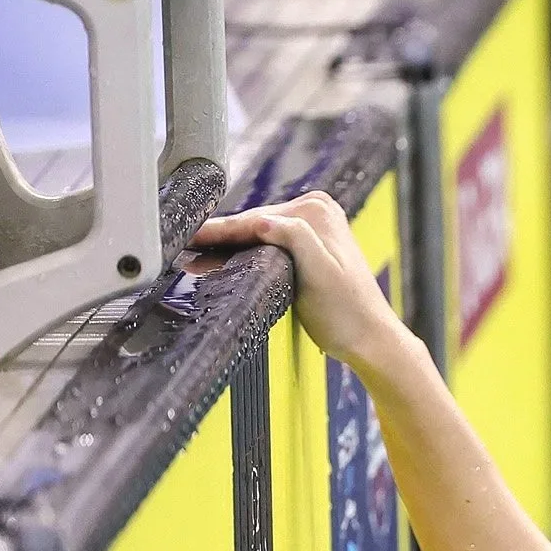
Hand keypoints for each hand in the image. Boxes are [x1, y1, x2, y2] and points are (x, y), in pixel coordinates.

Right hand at [192, 193, 410, 370]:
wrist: (369, 339)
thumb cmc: (348, 313)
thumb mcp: (320, 273)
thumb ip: (296, 239)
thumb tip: (265, 221)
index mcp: (317, 211)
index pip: (256, 219)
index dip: (220, 230)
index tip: (190, 236)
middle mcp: (317, 212)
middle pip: (253, 226)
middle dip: (219, 239)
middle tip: (181, 248)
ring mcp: (313, 229)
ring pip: (257, 237)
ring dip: (227, 248)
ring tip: (193, 257)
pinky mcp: (310, 248)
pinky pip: (267, 247)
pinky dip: (244, 255)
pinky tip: (221, 263)